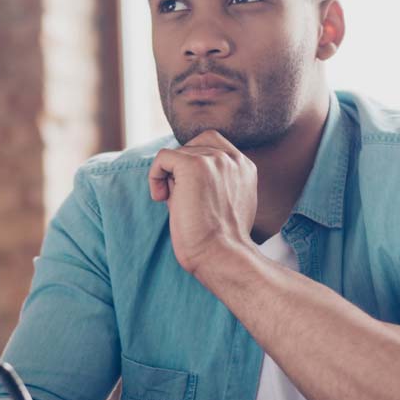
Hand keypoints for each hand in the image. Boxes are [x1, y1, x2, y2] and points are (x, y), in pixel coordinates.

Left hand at [148, 130, 257, 274]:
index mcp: (245, 167)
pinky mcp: (194, 165)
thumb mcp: (224, 204)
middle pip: (193, 146)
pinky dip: (154, 176)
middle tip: (179, 197)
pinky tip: (160, 198)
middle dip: (181, 168)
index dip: (194, 160)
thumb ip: (213, 182)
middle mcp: (233, 159)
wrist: (220, 256)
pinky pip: (162, 158)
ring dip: (170, 177)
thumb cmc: (219, 240)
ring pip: (177, 153)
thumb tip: (175, 173)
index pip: (213, 143)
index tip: (189, 189)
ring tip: (174, 204)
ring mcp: (215, 160)